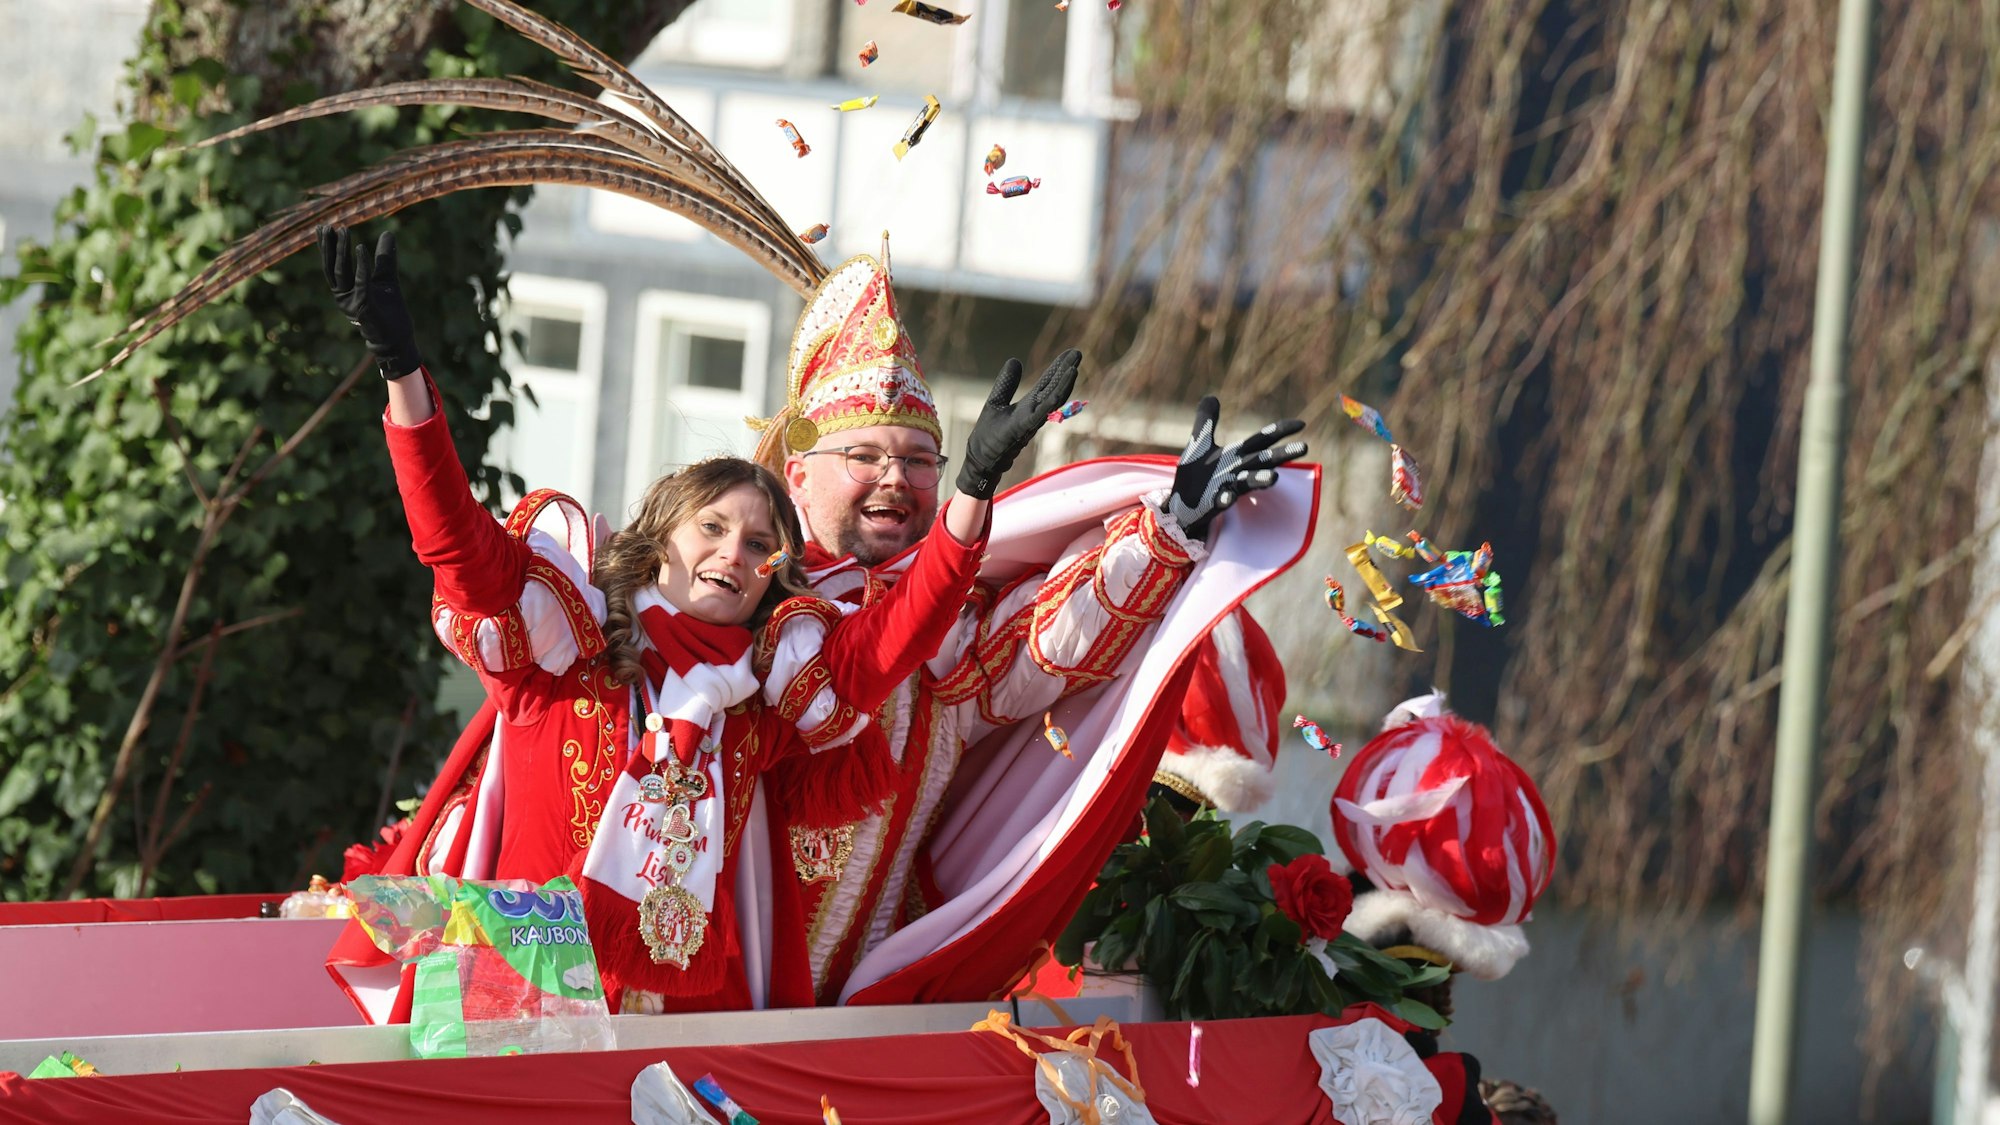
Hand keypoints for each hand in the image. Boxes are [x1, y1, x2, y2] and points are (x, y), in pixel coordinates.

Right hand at [318, 224, 422, 379]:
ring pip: (342, 272)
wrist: (398, 337)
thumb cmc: (390, 310)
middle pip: (331, 267)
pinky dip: (362, 265)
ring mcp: (352, 302)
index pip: (331, 266)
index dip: (326, 247)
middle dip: (329, 246)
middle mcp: (343, 296)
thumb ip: (384, 257)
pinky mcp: (365, 306)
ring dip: (341, 250)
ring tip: (343, 230)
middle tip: (326, 225)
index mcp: (344, 290)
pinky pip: (361, 282)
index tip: (323, 227)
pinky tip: (361, 248)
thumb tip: (387, 232)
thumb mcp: (386, 278)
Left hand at [955, 348, 1081, 499]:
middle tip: (1078, 353)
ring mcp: (1031, 420)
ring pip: (1053, 399)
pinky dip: (1054, 398)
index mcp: (1029, 406)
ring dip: (1064, 382)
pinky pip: (1043, 411)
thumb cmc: (988, 436)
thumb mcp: (996, 401)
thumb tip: (1015, 360)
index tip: (1071, 354)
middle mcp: (1034, 412)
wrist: (980, 460)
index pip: (1047, 383)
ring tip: (1074, 366)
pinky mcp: (1024, 427)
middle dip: (1066, 370)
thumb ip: (1007, 383)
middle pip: (1054, 388)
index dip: (1058, 368)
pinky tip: (1058, 387)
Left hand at [1166, 396, 1307, 539]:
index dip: (1280, 431)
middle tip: (1304, 447)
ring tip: (1274, 477)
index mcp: (1237, 455)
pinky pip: (1223, 500)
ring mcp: (1228, 487)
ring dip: (1261, 479)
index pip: (1263, 440)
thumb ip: (1206, 421)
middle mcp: (1238, 470)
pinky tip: (1227, 497)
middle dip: (1282, 454)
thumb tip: (1211, 396)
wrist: (1182, 505)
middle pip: (1264, 461)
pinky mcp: (1215, 502)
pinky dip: (1226, 498)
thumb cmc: (1195, 475)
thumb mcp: (1199, 444)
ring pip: (1249, 482)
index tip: (1301, 424)